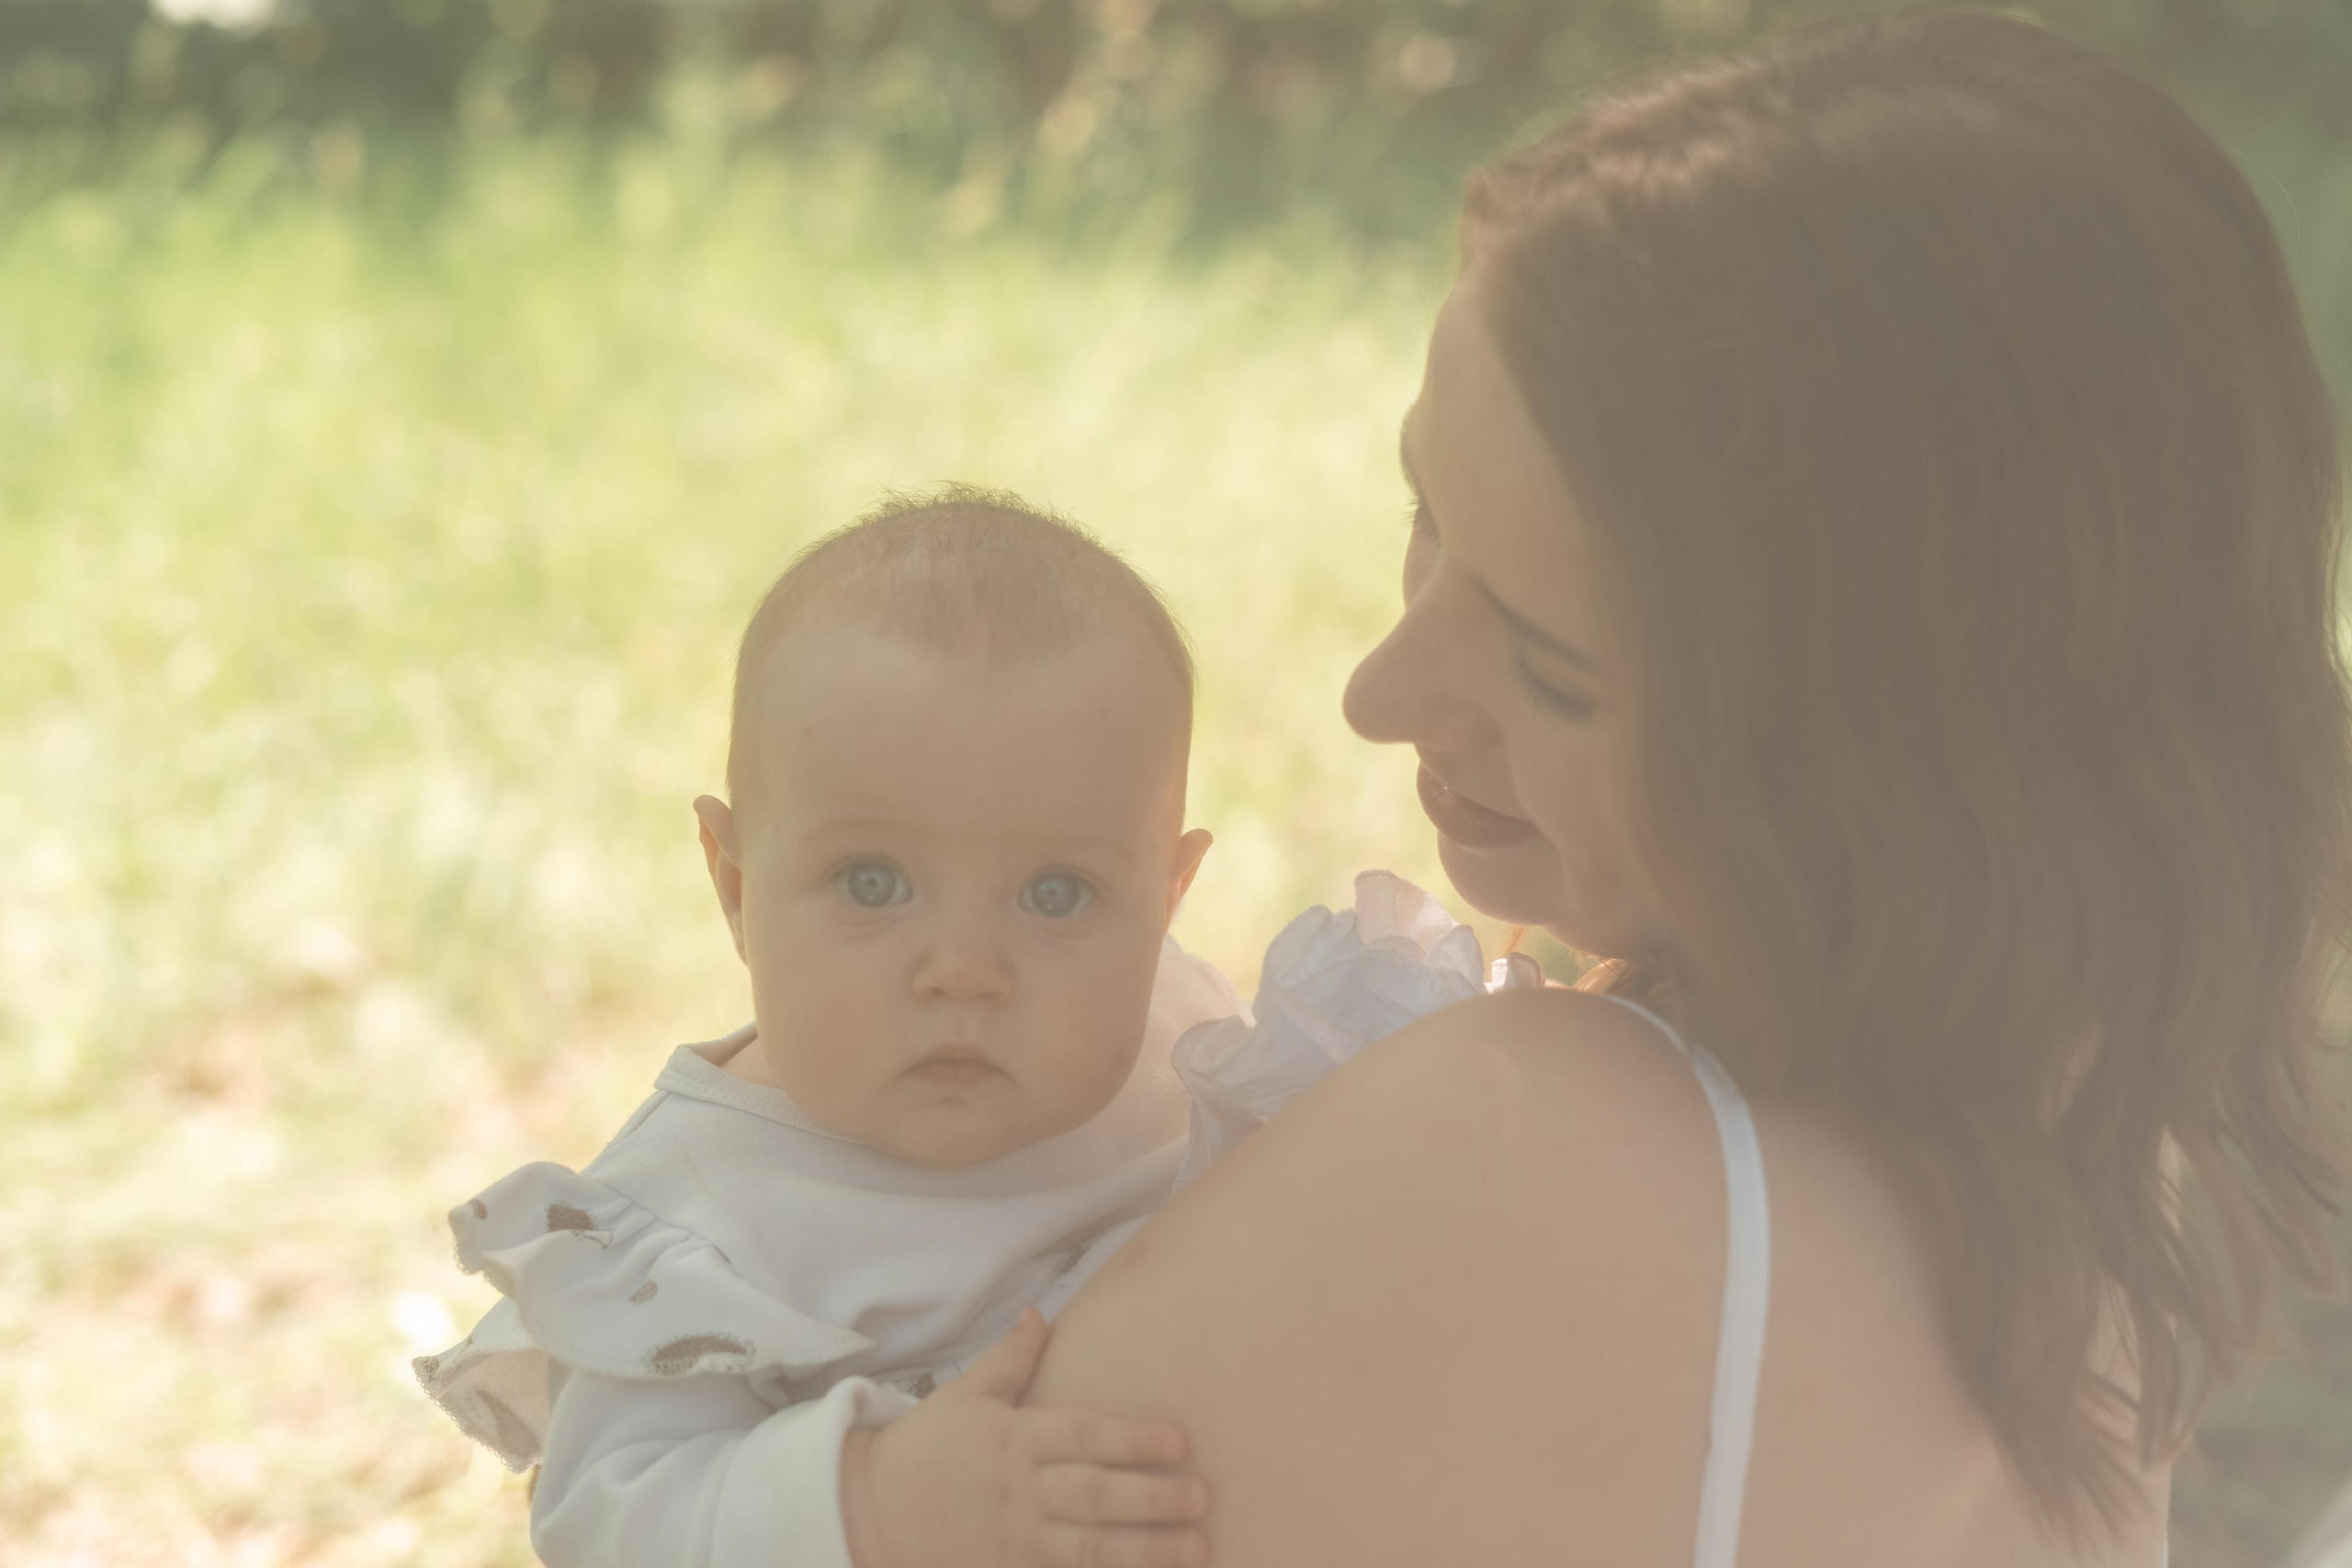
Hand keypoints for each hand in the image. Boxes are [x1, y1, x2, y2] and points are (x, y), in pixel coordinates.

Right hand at [839, 1307, 1212, 1567]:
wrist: (866, 1514)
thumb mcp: (963, 1395)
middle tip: (1205, 1498)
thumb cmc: (925, 1448)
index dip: (1133, 1439)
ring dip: (1146, 1551)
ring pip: (1089, 1549)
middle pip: (1095, 1496)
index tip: (1181, 1442)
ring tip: (1198, 1550)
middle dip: (1153, 1499)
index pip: (1083, 1436)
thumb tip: (1041, 1315)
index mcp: (1015, 1439)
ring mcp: (1015, 1540)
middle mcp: (1021, 1491)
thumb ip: (1010, 1359)